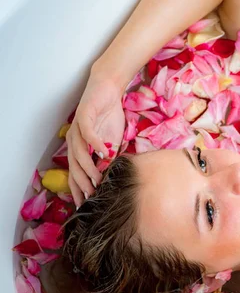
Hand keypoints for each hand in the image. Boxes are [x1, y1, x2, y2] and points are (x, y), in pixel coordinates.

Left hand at [66, 69, 124, 206]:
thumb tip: (109, 175)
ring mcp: (77, 128)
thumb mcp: (112, 142)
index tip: (85, 204)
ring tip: (98, 178)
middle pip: (74, 166)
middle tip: (92, 195)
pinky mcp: (84, 116)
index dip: (79, 188)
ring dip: (89, 167)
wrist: (108, 89)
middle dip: (82, 183)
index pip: (75, 172)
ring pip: (79, 153)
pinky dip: (95, 144)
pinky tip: (104, 152)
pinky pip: (87, 133)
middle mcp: (74, 140)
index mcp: (79, 148)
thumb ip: (109, 157)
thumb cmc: (109, 115)